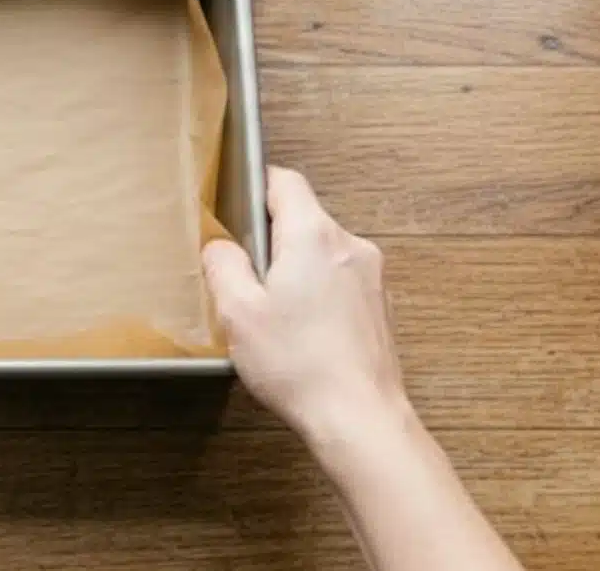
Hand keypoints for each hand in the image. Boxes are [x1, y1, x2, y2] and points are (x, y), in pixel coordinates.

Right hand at [202, 167, 408, 449]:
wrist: (360, 417)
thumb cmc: (300, 365)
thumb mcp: (238, 312)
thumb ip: (223, 266)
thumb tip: (220, 246)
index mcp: (313, 235)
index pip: (285, 181)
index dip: (256, 186)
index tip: (236, 203)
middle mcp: (350, 246)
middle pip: (304, 219)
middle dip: (272, 240)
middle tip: (245, 277)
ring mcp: (372, 277)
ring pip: (322, 253)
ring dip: (296, 271)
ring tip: (274, 315)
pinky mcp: (380, 307)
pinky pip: (341, 283)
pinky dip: (319, 296)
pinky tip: (302, 334)